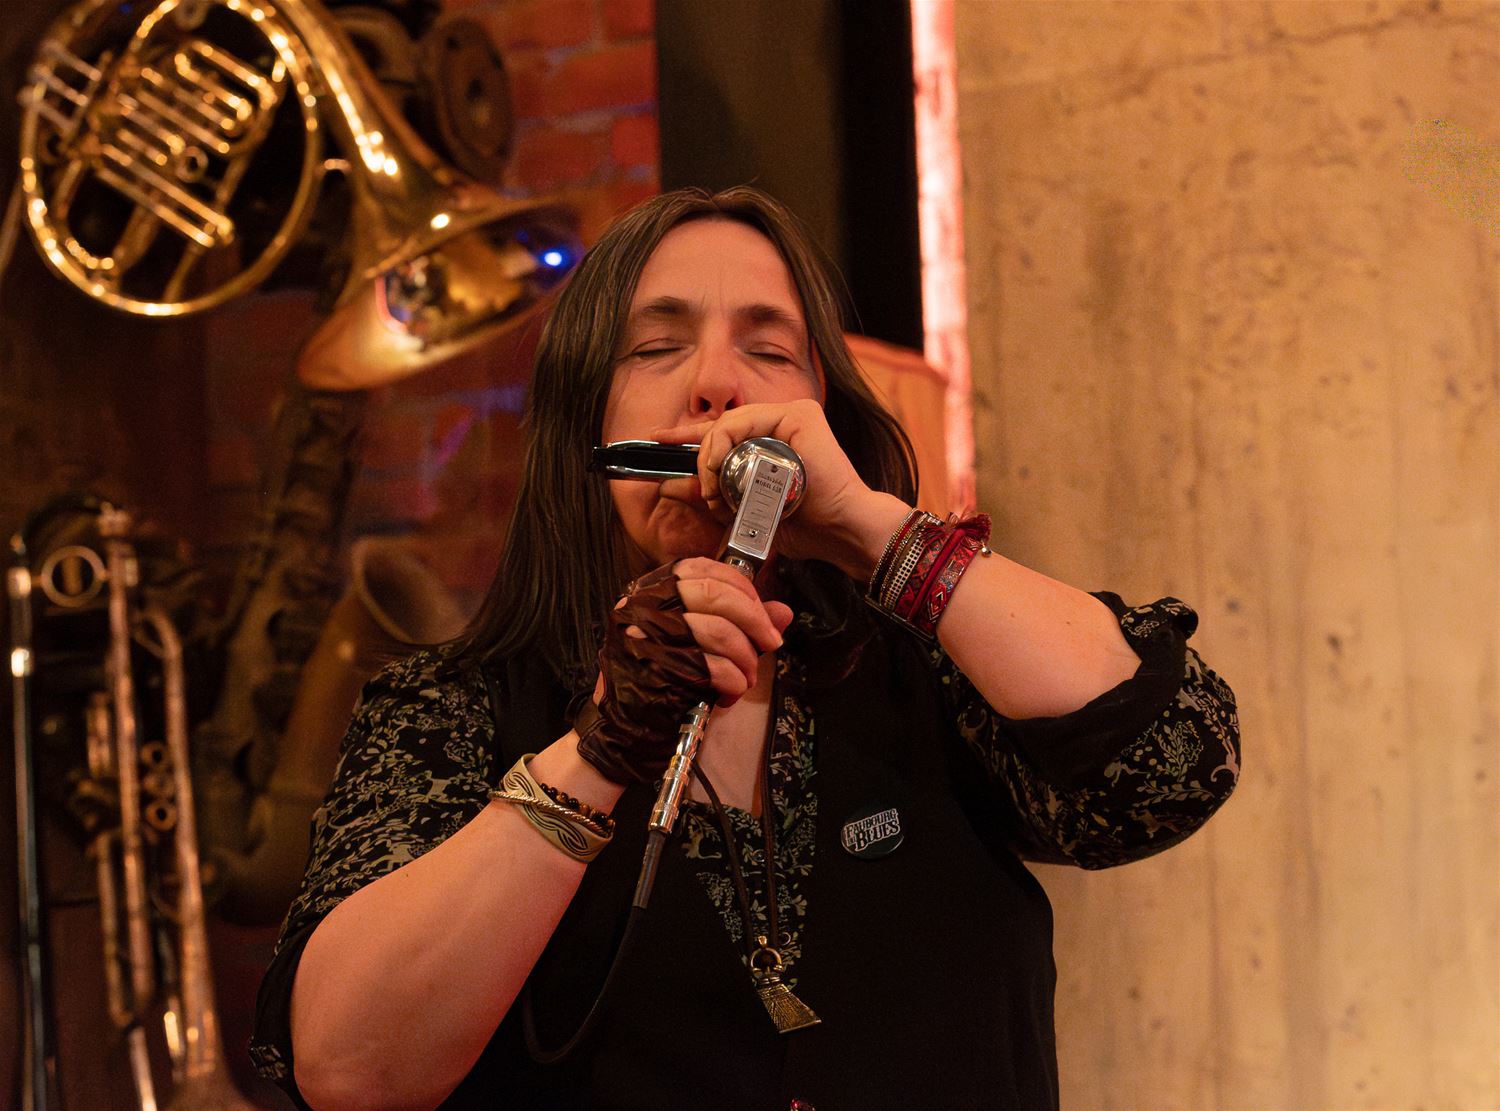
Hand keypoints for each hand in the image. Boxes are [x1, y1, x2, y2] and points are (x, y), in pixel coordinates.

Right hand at [575, 559, 792, 783]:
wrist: (624, 735)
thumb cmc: (663, 686)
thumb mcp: (699, 646)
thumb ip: (738, 623)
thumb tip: (783, 611)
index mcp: (649, 593)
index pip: (698, 568)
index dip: (738, 585)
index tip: (761, 610)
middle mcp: (642, 608)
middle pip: (713, 592)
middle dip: (754, 619)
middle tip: (772, 642)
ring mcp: (645, 637)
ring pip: (719, 630)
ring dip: (746, 658)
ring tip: (747, 678)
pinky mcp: (654, 670)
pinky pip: (714, 667)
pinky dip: (733, 681)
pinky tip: (730, 693)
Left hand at [653, 400, 906, 575]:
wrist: (840, 533)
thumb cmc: (802, 528)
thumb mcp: (741, 514)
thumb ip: (706, 497)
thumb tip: (666, 486)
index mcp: (770, 441)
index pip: (720, 434)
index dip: (685, 436)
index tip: (656, 442)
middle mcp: (780, 423)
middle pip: (720, 429)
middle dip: (699, 460)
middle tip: (704, 494)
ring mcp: (790, 415)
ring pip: (727, 424)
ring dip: (709, 457)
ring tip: (713, 488)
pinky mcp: (799, 414)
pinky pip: (742, 421)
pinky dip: (723, 443)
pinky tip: (720, 468)